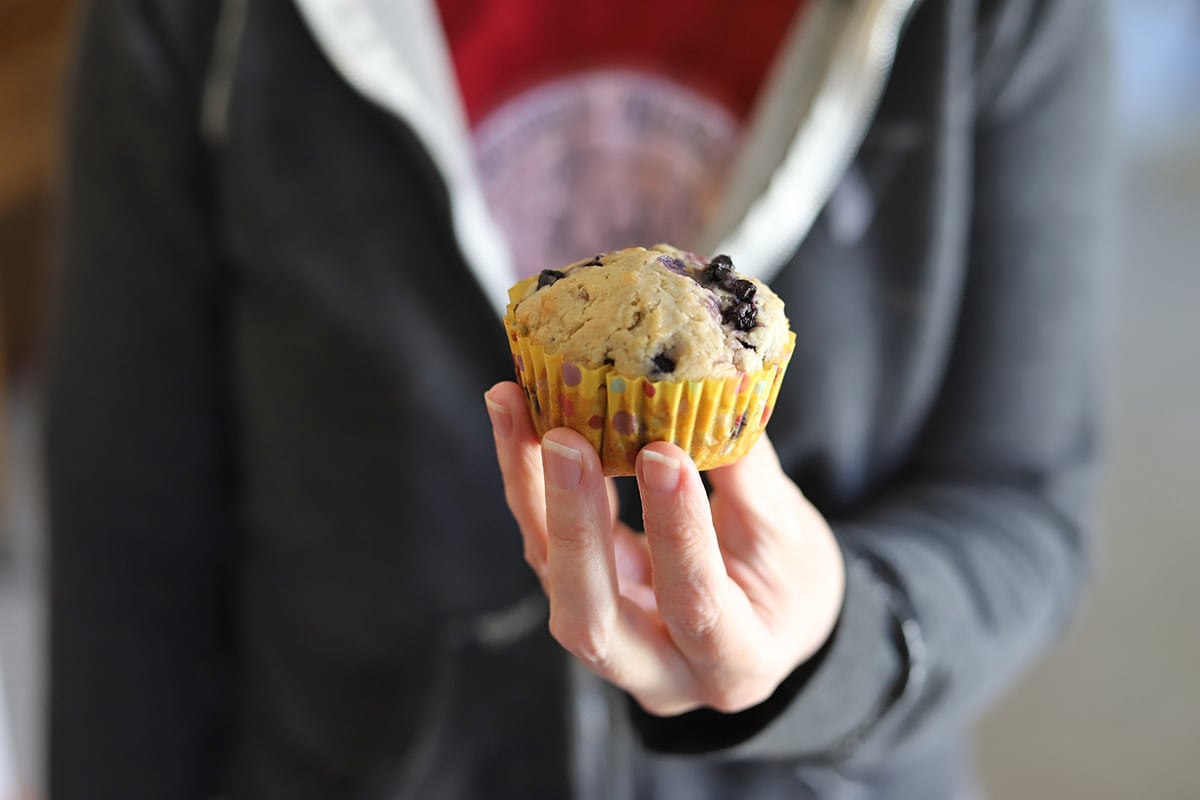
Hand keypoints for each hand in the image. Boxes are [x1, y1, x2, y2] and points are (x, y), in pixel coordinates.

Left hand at [485, 381, 844, 715]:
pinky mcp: (578, 596)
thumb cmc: (791, 582)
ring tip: (515, 405)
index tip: (663, 454)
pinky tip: (517, 414)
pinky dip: (527, 477)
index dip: (676, 534)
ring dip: (529, 485)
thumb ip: (749, 478)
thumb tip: (714, 390)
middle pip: (591, 619)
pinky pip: (541, 541)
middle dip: (571, 525)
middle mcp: (657, 670)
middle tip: (563, 440)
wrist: (768, 618)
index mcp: (732, 666)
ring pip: (550, 574)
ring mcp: (608, 639)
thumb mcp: (791, 536)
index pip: (697, 608)